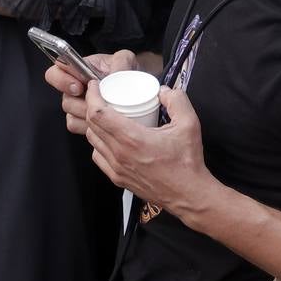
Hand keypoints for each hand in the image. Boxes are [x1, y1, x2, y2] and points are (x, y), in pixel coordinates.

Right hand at [45, 49, 136, 135]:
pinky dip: (88, 125)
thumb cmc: (124, 73)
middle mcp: (74, 86)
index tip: (79, 87)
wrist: (132, 91)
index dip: (62, 80)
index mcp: (79, 69)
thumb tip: (115, 73)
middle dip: (81, 102)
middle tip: (97, 101)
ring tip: (105, 109)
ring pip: (70, 113)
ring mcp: (76, 104)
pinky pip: (75, 125)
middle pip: (64, 97)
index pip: (55, 72)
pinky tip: (103, 120)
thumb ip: (120, 62)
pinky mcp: (80, 120)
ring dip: (88, 113)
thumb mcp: (125, 60)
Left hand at [84, 84, 211, 218]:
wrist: (189, 195)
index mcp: (132, 139)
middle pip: (91, 125)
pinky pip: (98, 156)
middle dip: (92, 106)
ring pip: (92, 141)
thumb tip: (163, 91)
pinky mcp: (118, 179)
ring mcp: (117, 168)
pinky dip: (99, 143)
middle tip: (101, 95)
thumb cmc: (187, 163)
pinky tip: (109, 137)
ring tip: (105, 114)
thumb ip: (177, 100)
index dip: (92, 96)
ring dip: (94, 125)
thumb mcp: (189, 124)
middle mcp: (119, 154)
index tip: (95, 86)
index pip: (98, 114)